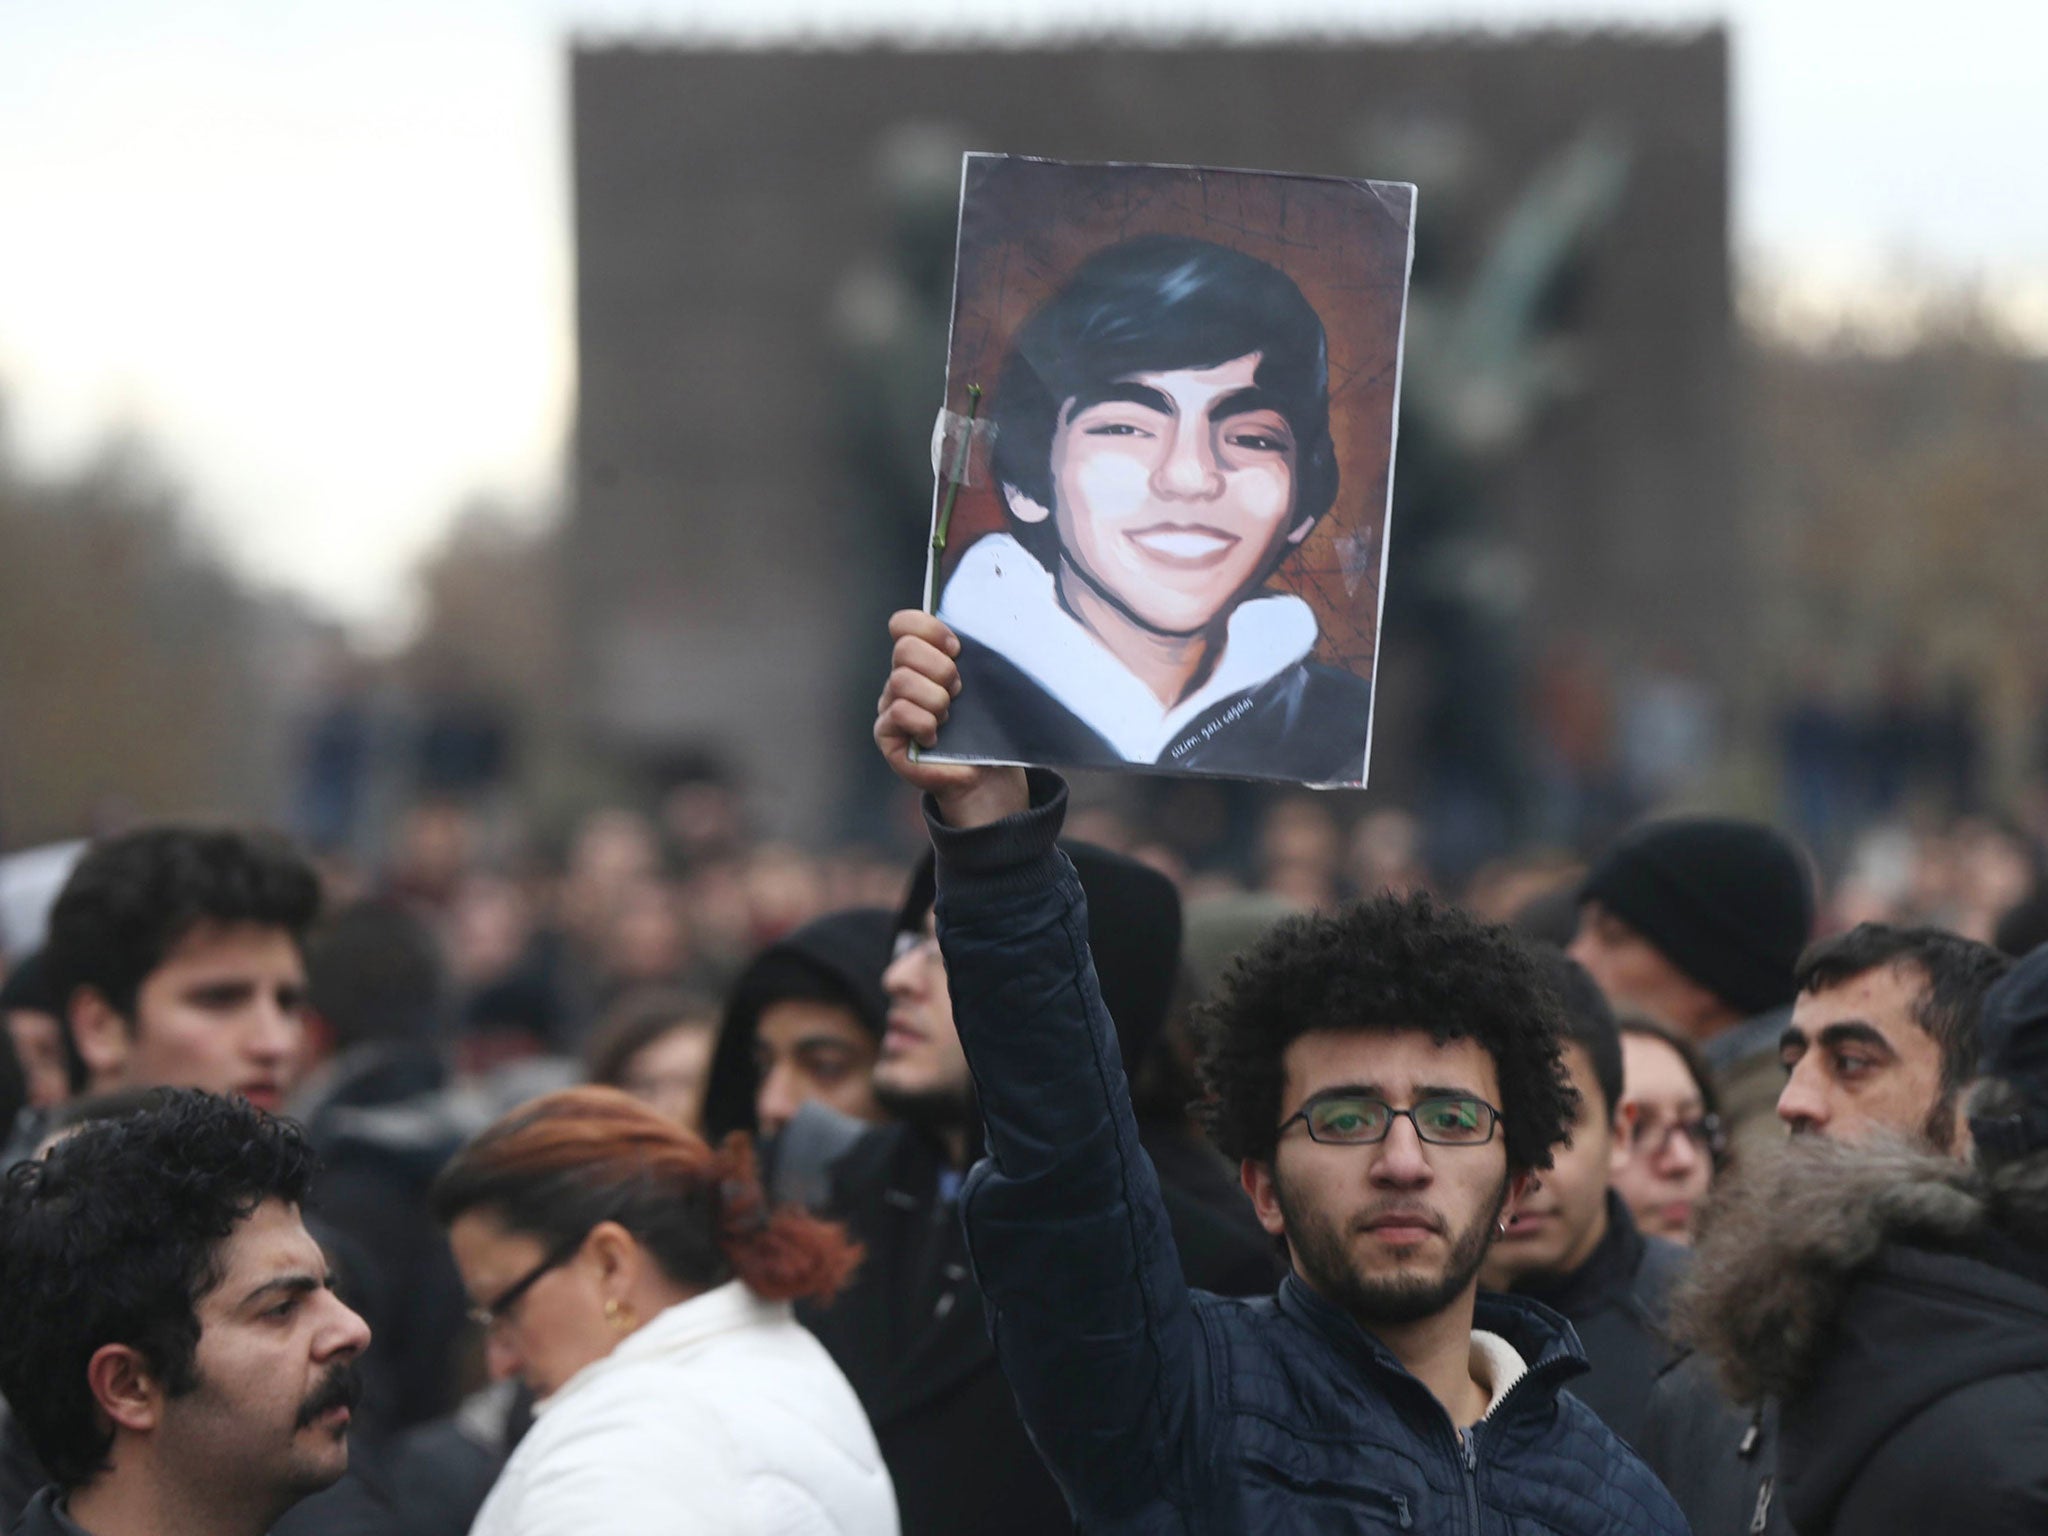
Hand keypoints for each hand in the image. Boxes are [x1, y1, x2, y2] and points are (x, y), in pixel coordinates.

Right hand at [875, 610, 1027, 827]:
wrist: (985, 772)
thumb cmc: (985, 725)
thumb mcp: (982, 683)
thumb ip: (971, 654)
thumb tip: (971, 633)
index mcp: (921, 659)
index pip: (904, 624)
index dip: (929, 629)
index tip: (957, 649)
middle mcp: (900, 678)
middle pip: (905, 649)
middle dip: (941, 669)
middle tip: (958, 691)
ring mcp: (889, 705)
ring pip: (901, 680)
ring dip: (935, 699)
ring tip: (948, 717)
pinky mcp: (886, 733)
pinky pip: (898, 712)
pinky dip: (923, 723)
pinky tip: (935, 736)